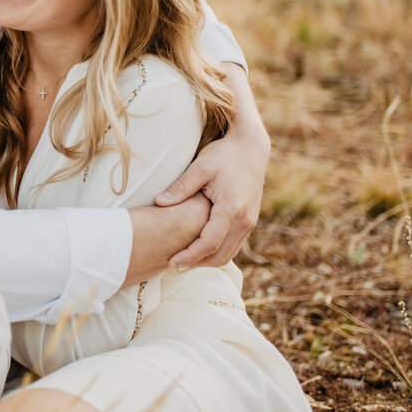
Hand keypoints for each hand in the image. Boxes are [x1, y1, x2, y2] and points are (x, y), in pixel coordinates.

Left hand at [155, 64, 268, 267]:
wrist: (252, 148)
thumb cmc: (225, 154)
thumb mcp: (200, 166)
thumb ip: (181, 187)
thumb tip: (159, 203)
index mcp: (232, 208)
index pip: (209, 243)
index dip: (189, 256)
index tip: (171, 262)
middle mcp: (244, 220)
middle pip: (220, 256)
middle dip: (196, 263)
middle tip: (172, 262)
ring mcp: (249, 223)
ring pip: (228, 254)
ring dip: (206, 260)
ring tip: (183, 258)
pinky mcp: (249, 221)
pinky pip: (233, 245)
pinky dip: (216, 251)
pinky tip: (198, 248)